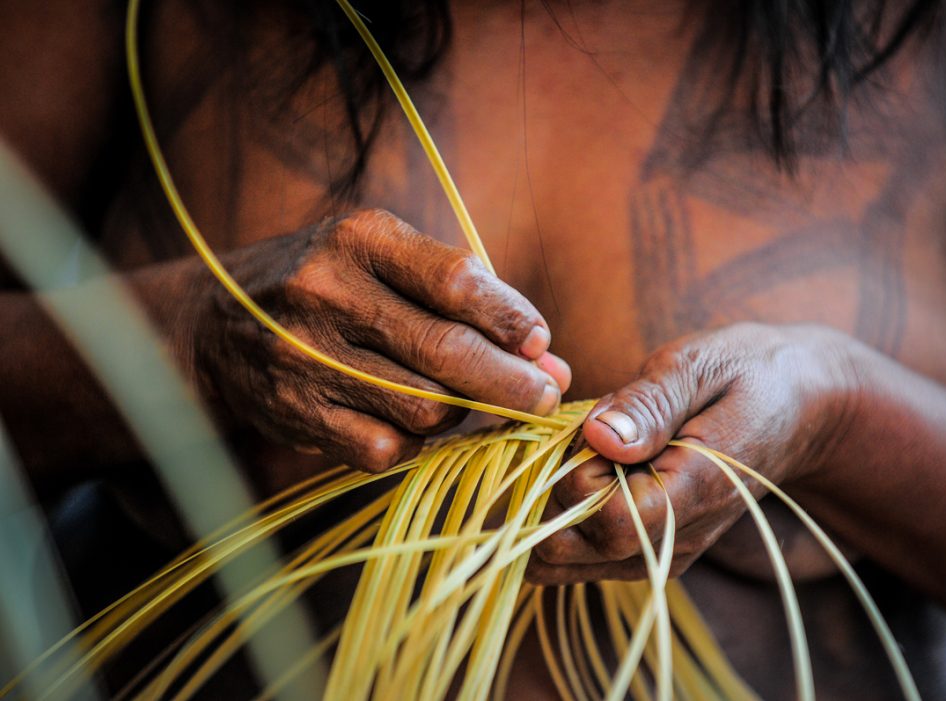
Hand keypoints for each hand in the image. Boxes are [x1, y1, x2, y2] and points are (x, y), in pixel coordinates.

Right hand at [186, 209, 570, 470]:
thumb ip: (467, 301)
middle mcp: (327, 292)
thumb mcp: (385, 261)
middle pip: (448, 353)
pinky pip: (387, 448)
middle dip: (512, 383)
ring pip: (425, 408)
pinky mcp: (295, 414)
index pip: (456, 280)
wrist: (215, 323)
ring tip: (460, 397)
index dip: (511, 318)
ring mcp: (306, 357)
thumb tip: (550, 360)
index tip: (540, 343)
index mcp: (360, 239)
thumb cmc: (329, 283)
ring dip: (461, 412)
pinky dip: (415, 443)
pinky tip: (410, 423)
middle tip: (545, 395)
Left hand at [528, 323, 854, 583]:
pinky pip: (578, 553)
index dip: (579, 475)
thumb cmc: (744, 374)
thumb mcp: (699, 366)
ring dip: (551, 505)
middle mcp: (676, 539)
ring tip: (588, 450)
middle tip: (582, 437)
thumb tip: (597, 437)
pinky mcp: (647, 550)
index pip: (610, 522)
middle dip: (552, 491)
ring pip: (563, 561)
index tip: (594, 428)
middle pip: (571, 550)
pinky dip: (563, 514)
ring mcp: (661, 551)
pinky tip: (590, 467)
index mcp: (695, 492)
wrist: (794, 408)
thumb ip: (649, 404)